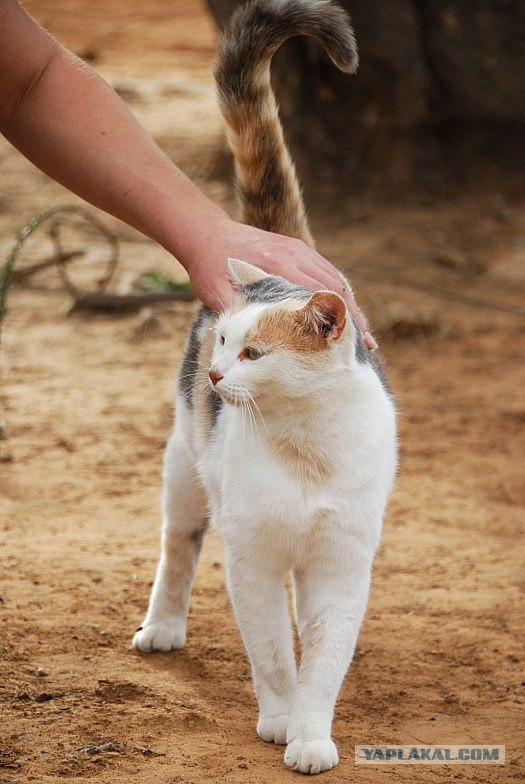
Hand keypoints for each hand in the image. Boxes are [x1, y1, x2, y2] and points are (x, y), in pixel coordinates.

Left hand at [185, 217, 377, 349]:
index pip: (318, 294)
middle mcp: (294, 254)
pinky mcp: (297, 249)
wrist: (206, 234)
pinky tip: (344, 312)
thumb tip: (244, 348)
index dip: (337, 319)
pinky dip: (339, 293)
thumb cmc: (210, 267)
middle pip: (334, 288)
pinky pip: (326, 271)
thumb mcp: (216, 293)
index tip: (350, 343)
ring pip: (335, 279)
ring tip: (361, 334)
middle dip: (352, 317)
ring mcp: (298, 250)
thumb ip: (234, 315)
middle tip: (366, 346)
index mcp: (278, 264)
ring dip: (349, 306)